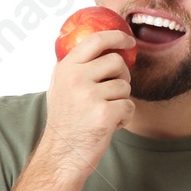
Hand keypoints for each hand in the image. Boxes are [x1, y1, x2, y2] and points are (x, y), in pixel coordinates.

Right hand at [38, 21, 134, 181]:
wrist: (62, 154)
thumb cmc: (66, 122)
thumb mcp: (60, 87)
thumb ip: (76, 67)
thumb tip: (100, 45)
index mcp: (66, 68)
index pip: (95, 40)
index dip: (116, 36)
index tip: (129, 40)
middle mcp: (76, 78)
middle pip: (116, 62)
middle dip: (123, 76)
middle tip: (115, 92)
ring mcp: (90, 95)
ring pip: (125, 86)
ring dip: (122, 101)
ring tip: (105, 113)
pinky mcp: (104, 113)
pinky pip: (129, 106)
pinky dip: (125, 117)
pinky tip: (110, 125)